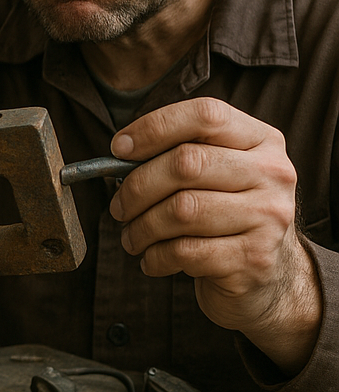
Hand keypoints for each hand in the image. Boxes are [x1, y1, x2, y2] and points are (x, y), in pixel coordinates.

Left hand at [109, 97, 321, 371]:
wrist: (268, 275)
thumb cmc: (224, 213)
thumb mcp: (213, 174)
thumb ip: (176, 154)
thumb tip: (120, 153)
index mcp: (261, 140)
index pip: (205, 115)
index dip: (154, 128)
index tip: (118, 148)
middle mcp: (272, 173)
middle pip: (186, 163)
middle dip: (138, 186)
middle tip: (118, 207)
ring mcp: (269, 216)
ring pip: (182, 210)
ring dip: (142, 227)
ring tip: (132, 237)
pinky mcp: (255, 258)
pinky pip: (187, 251)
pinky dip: (156, 257)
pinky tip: (152, 259)